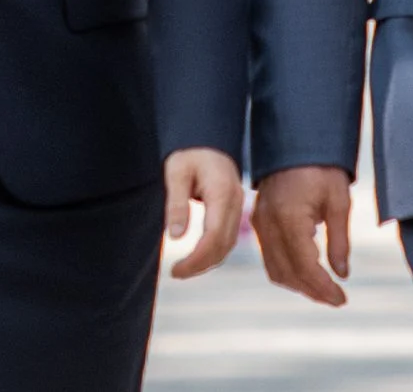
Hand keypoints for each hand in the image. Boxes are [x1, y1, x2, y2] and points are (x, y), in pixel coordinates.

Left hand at [163, 147, 242, 280]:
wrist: (207, 139)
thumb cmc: (188, 154)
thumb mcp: (175, 173)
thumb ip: (176, 204)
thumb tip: (175, 237)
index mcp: (222, 193)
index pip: (213, 236)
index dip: (195, 259)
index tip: (174, 270)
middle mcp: (235, 202)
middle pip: (223, 245)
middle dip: (200, 265)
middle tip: (175, 273)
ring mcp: (238, 206)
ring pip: (228, 245)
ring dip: (208, 261)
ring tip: (183, 269)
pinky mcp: (235, 209)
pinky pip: (229, 238)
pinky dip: (215, 252)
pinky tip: (198, 257)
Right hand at [253, 164, 351, 305]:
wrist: (296, 138)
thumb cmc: (323, 167)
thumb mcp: (339, 201)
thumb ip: (339, 240)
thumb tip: (342, 274)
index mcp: (290, 218)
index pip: (305, 267)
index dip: (323, 288)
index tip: (342, 299)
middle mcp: (269, 224)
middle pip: (287, 273)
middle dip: (312, 291)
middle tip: (336, 299)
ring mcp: (260, 222)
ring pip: (275, 269)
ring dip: (298, 284)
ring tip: (324, 290)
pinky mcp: (258, 220)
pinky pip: (269, 256)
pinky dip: (287, 270)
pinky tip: (306, 272)